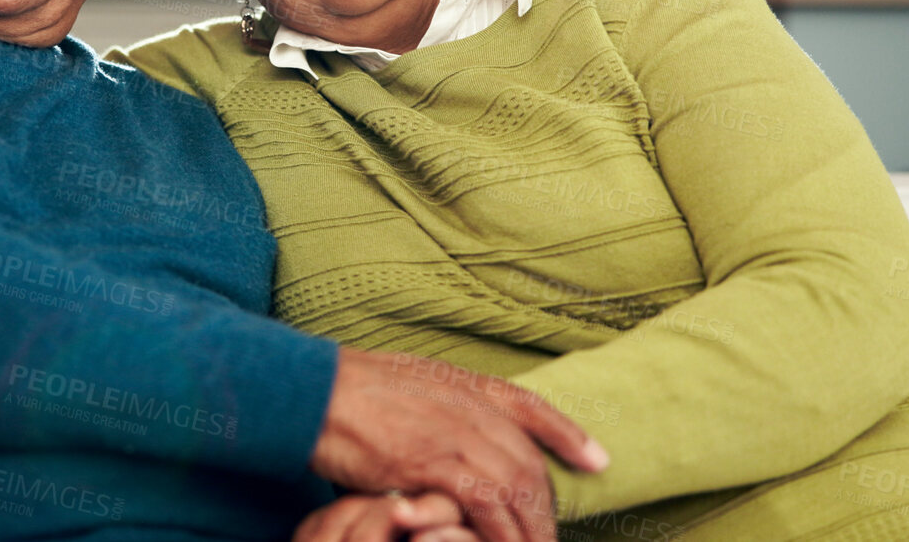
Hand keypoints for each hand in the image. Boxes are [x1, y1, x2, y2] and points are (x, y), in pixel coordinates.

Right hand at [310, 349, 609, 541]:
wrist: (311, 392)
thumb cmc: (343, 394)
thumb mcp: (403, 386)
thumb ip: (436, 406)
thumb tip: (444, 426)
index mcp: (462, 383)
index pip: (530, 407)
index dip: (567, 434)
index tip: (597, 459)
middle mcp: (468, 406)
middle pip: (528, 463)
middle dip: (545, 508)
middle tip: (548, 540)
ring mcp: (455, 433)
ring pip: (515, 488)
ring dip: (529, 529)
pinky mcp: (435, 462)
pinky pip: (485, 504)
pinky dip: (498, 531)